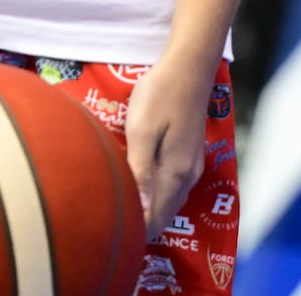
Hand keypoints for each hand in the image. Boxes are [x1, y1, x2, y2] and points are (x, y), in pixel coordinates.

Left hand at [125, 60, 210, 230]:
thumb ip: (141, 173)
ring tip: (122, 213)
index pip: (155, 219)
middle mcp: (188, 174)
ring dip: (151, 211)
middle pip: (165, 215)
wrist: (190, 64)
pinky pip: (174, 187)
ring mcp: (192, 163)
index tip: (108, 236)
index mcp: (175, 173)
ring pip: (171, 201)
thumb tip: (140, 213)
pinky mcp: (190, 151)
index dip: (134, 233)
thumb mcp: (142, 131)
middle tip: (109, 227)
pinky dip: (159, 196)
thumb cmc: (161, 94)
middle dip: (142, 226)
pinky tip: (142, 188)